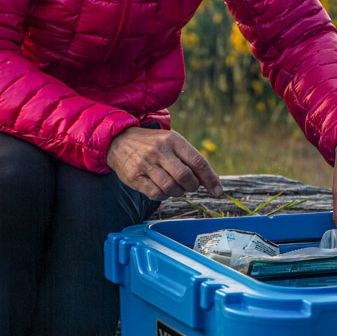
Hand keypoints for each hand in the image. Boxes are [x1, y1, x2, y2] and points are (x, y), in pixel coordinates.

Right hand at [107, 127, 223, 200]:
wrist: (119, 140)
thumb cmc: (152, 144)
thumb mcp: (171, 142)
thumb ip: (189, 158)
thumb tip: (210, 181)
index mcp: (173, 139)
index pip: (198, 161)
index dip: (210, 178)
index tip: (218, 190)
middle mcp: (159, 150)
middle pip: (185, 176)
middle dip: (192, 186)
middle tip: (189, 186)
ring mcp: (145, 163)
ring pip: (171, 187)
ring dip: (177, 192)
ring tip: (174, 187)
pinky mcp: (134, 177)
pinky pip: (156, 194)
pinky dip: (163, 195)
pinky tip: (162, 189)